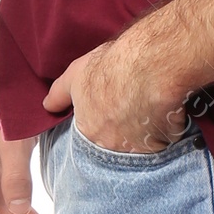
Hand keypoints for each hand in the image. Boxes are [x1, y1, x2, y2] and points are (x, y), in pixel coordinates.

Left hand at [43, 31, 190, 154]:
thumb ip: (59, 94)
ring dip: (144, 134)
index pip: (93, 137)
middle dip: (123, 132)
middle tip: (132, 109)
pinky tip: (166, 112)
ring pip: (141, 147)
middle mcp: (111, 145)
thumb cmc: (113, 66)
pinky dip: (165, 131)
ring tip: (150, 109)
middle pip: (116, 145)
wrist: (149, 65)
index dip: (104, 123)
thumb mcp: (76, 74)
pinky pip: (164, 143)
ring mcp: (138, 149)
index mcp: (89, 131)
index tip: (112, 111)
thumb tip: (48, 106)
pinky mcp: (163, 145)